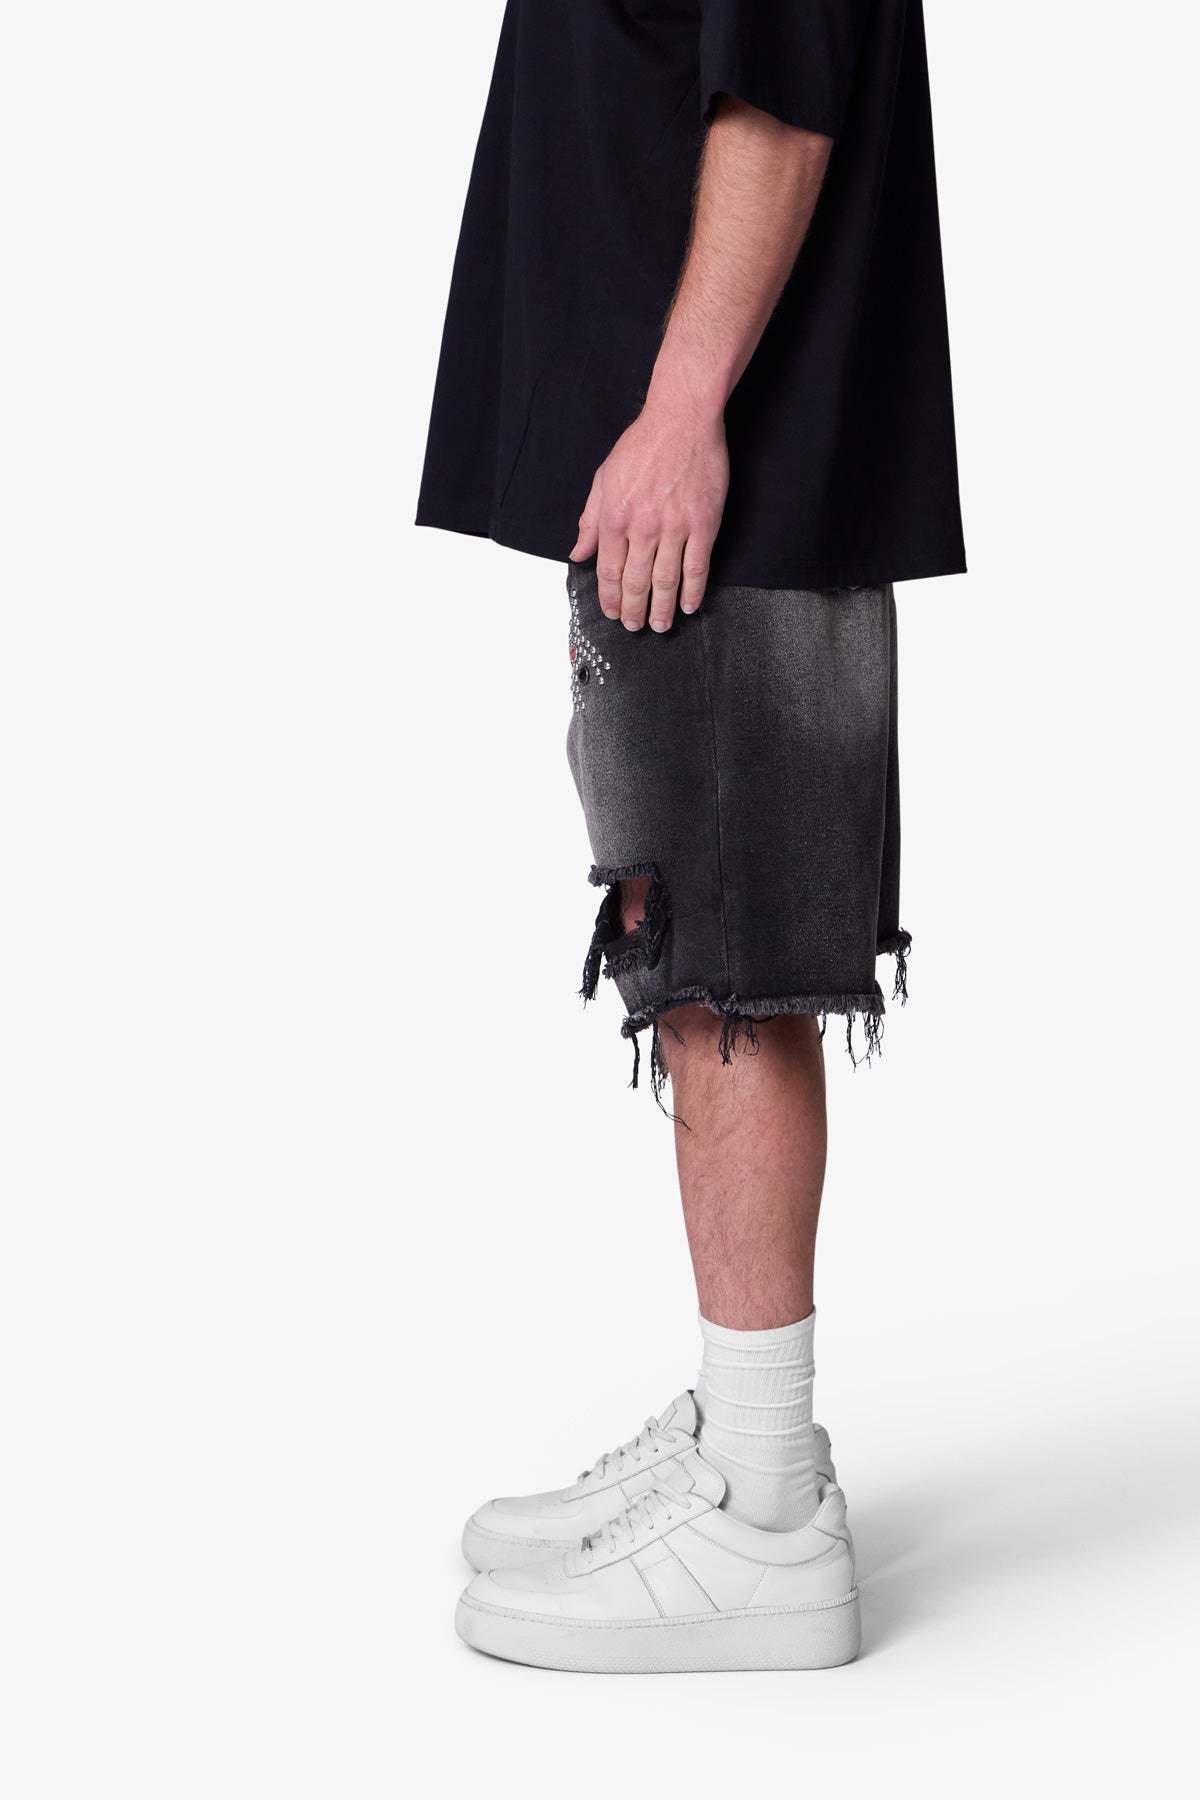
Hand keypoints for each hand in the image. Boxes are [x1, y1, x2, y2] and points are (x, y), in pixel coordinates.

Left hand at [569, 393, 728, 630]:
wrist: (681, 420)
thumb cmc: (642, 445)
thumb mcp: (604, 479)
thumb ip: (590, 520)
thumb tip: (578, 552)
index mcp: (614, 518)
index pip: (608, 571)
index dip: (609, 597)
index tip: (611, 612)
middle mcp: (642, 527)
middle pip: (635, 583)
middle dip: (633, 611)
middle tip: (634, 626)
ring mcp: (674, 527)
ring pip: (666, 581)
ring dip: (662, 608)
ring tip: (661, 625)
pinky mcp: (703, 523)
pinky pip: (697, 567)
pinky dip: (693, 590)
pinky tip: (689, 605)